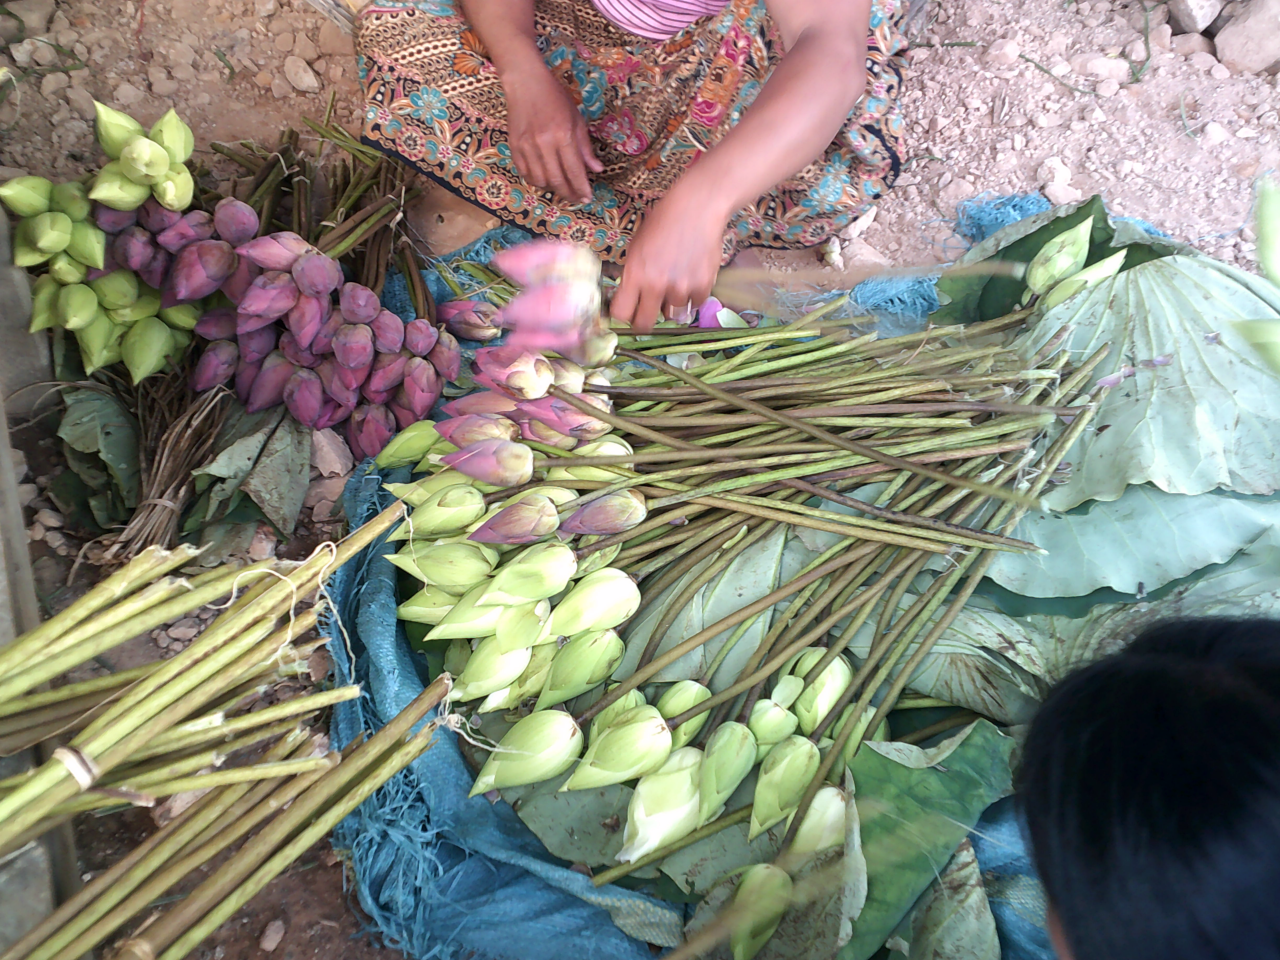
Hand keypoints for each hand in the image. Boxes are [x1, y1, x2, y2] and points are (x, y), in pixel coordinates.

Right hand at [503, 65, 602, 203]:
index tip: (587, 197)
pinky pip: (525, 173)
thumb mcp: (577, 119)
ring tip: (561, 186)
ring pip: (540, 180)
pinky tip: (544, 178)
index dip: (581, 188)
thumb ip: (585, 147)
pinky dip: (535, 180)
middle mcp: (544, 143)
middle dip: (568, 193)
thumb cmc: (555, 98)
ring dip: (552, 188)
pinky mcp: (514, 147)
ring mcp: (527, 146)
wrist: (525, 83)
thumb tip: (596, 169)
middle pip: (557, 180)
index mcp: (563, 135)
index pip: (574, 170)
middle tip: (576, 198)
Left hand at [610, 188, 728, 331]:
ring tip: (675, 285)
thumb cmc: (663, 222)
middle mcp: (657, 285)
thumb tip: (631, 298)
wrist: (697, 208)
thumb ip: (633, 274)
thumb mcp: (637, 246)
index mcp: (635, 273)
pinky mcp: (703, 286)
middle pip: (645, 324)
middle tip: (649, 311)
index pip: (621, 313)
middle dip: (644, 321)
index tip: (627, 312)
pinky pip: (694, 304)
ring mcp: (681, 288)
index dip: (622, 315)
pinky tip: (691, 278)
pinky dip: (692, 296)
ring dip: (672, 305)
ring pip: (673, 315)